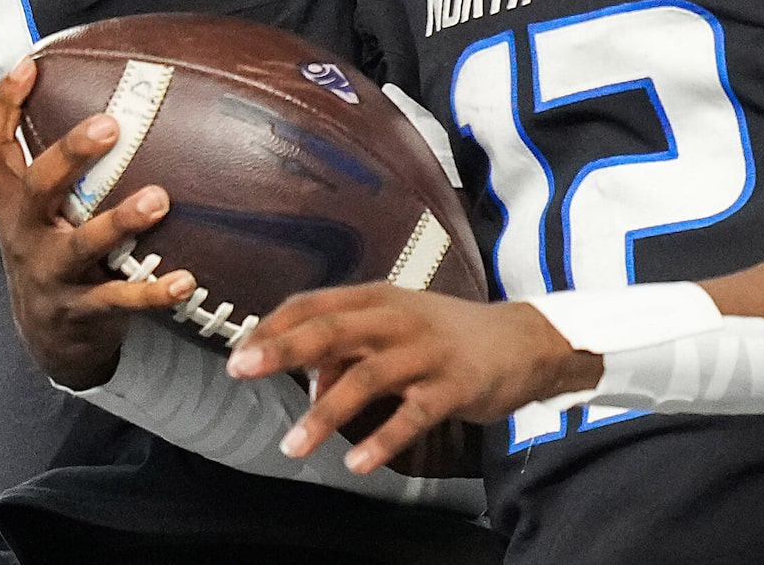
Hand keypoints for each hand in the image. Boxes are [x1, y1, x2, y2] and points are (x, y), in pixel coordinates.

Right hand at [0, 57, 195, 389]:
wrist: (46, 336)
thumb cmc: (55, 250)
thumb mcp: (43, 209)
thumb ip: (65, 164)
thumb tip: (110, 94)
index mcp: (15, 202)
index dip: (7, 105)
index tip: (30, 65)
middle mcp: (27, 233)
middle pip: (39, 187)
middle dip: (72, 154)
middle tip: (112, 124)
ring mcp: (51, 273)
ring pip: (82, 245)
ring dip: (120, 221)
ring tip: (158, 199)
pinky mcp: (80, 310)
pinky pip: (118, 300)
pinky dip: (153, 292)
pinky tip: (185, 281)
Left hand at [227, 286, 601, 473]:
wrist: (524, 342)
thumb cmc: (448, 334)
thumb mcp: (397, 327)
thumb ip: (351, 349)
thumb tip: (310, 383)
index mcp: (379, 298)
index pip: (315, 303)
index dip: (275, 324)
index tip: (239, 347)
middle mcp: (398, 319)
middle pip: (332, 330)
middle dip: (283, 349)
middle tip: (242, 369)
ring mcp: (426, 352)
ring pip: (366, 378)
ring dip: (324, 413)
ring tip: (293, 446)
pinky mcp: (453, 387)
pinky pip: (412, 416)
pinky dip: (382, 440)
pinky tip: (358, 463)